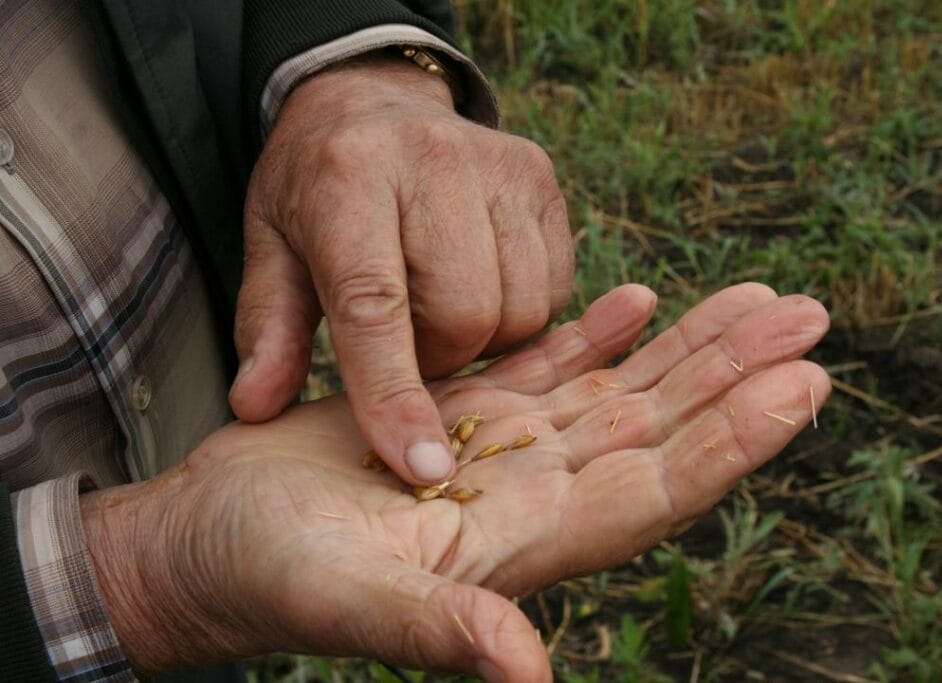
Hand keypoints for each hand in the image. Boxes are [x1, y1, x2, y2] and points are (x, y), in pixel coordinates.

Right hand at [84, 284, 829, 680]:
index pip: (655, 489)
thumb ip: (442, 630)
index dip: (731, 443)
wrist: (209, 541)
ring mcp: (502, 454)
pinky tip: (637, 299)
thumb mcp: (348, 598)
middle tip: (810, 318)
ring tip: (756, 300)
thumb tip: (529, 678)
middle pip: (658, 430)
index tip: (799, 387)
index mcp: (524, 543)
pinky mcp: (461, 417)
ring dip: (686, 347)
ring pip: (617, 392)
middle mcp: (532, 498)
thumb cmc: (264, 575)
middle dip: (734, 377)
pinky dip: (597, 332)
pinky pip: (548, 367)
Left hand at [230, 53, 573, 485]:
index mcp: (347, 180)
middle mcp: (431, 162)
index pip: (375, 306)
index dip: (395, 393)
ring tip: (442, 306)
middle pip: (464, 316)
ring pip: (519, 311)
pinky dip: (521, 312)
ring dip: (483, 338)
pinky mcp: (540, 176)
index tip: (421, 467)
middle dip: (440, 357)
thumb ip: (269, 327)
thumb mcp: (271, 247)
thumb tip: (254, 408)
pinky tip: (482, 284)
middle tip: (408, 338)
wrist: (376, 102)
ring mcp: (498, 164)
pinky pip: (553, 290)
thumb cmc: (318, 189)